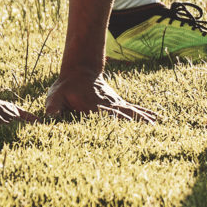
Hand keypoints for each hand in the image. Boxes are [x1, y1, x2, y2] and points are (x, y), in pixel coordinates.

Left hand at [42, 72, 158, 122]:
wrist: (80, 71)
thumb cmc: (65, 87)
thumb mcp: (55, 95)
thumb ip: (53, 105)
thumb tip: (50, 114)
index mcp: (93, 107)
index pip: (106, 118)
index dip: (116, 124)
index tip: (127, 132)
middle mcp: (108, 105)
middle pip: (124, 116)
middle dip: (135, 125)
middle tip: (148, 135)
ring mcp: (115, 104)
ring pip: (132, 112)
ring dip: (144, 120)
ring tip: (157, 128)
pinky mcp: (119, 103)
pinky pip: (135, 109)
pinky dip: (145, 114)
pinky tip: (157, 119)